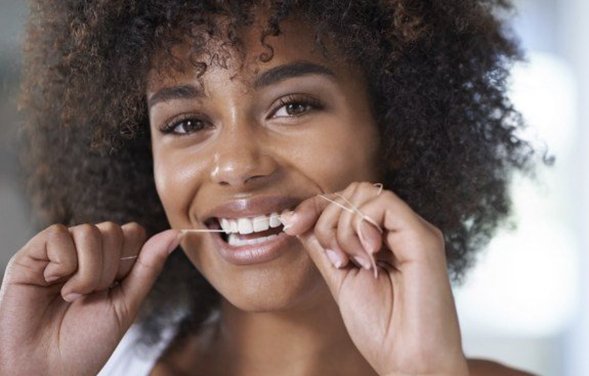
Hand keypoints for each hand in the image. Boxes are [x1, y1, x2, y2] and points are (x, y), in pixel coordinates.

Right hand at [0, 222, 178, 375]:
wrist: (47, 369)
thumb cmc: (86, 342)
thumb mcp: (127, 303)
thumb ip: (149, 266)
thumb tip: (176, 235)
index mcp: (111, 262)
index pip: (133, 232)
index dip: (130, 259)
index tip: (115, 288)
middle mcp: (85, 252)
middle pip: (113, 230)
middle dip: (109, 270)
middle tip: (90, 296)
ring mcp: (60, 250)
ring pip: (89, 231)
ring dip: (87, 271)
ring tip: (72, 296)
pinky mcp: (33, 253)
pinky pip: (58, 234)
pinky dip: (62, 263)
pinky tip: (51, 283)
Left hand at [281, 182, 468, 375]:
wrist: (408, 361)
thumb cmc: (380, 328)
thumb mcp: (339, 278)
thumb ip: (323, 246)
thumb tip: (297, 218)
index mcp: (381, 239)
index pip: (346, 201)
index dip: (314, 206)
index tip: (290, 225)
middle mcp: (399, 231)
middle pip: (353, 191)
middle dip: (327, 218)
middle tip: (334, 258)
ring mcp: (413, 232)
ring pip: (365, 193)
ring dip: (342, 226)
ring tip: (351, 262)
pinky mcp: (423, 238)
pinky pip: (384, 204)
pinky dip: (361, 225)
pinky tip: (367, 255)